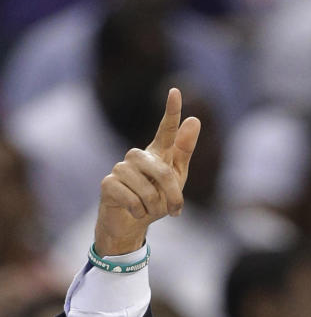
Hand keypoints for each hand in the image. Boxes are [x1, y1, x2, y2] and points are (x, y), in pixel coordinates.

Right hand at [93, 87, 200, 256]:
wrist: (130, 225)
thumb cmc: (155, 201)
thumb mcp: (176, 179)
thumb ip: (184, 152)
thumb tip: (195, 119)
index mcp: (157, 155)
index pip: (166, 130)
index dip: (172, 112)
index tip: (175, 91)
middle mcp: (137, 157)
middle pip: (164, 172)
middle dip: (173, 196)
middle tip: (175, 210)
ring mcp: (121, 168)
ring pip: (146, 189)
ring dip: (153, 206)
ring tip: (148, 209)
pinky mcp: (108, 183)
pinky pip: (131, 198)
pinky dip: (138, 211)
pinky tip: (134, 212)